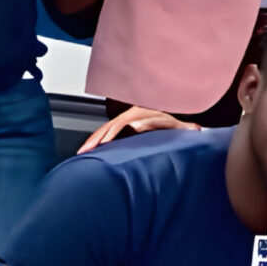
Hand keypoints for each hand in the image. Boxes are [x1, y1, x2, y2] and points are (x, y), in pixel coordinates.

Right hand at [79, 105, 200, 153]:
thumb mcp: (178, 124)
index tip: (102, 143)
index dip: (109, 133)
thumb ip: (184, 127)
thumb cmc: (175, 120)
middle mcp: (130, 115)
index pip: (119, 123)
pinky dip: (98, 140)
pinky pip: (107, 132)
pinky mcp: (124, 125)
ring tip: (82, 152)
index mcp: (139, 114)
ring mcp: (125, 119)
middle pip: (107, 126)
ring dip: (93, 140)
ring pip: (104, 129)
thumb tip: (182, 128)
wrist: (173, 113)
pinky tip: (90, 149)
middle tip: (84, 151)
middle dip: (94, 138)